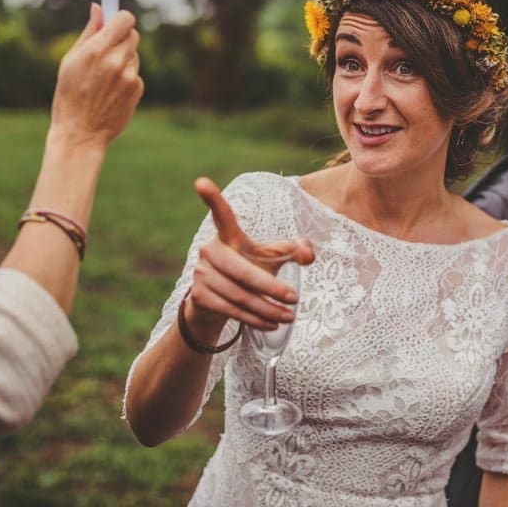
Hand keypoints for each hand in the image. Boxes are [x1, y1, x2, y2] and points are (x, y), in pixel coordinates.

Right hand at [48, 4, 143, 149]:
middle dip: (122, 37)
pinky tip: (111, 90)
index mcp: (97, 50)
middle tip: (107, 48)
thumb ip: (89, 32)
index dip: (121, 18)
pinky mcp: (138, 90)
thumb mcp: (71, 60)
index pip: (125, 19)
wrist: (81, 131)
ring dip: (123, 59)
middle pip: (133, 35)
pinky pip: (136, 74)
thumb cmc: (69, 94)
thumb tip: (98, 8)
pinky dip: (127, 77)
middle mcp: (117, 61)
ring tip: (104, 77)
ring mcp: (130, 77)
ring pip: (134, 55)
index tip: (115, 21)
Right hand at [185, 178, 314, 337]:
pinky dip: (255, 319)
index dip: (212, 199)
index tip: (201, 182)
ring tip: (289, 317)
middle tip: (295, 299)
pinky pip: (232, 310)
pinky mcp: (199, 296)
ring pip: (240, 295)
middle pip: (243, 271)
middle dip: (271, 287)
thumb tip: (308, 254)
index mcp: (228, 236)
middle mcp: (210, 251)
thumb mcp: (271, 259)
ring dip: (268, 309)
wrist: (214, 304)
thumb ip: (293, 251)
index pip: (221, 215)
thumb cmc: (249, 272)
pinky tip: (272, 324)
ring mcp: (201, 274)